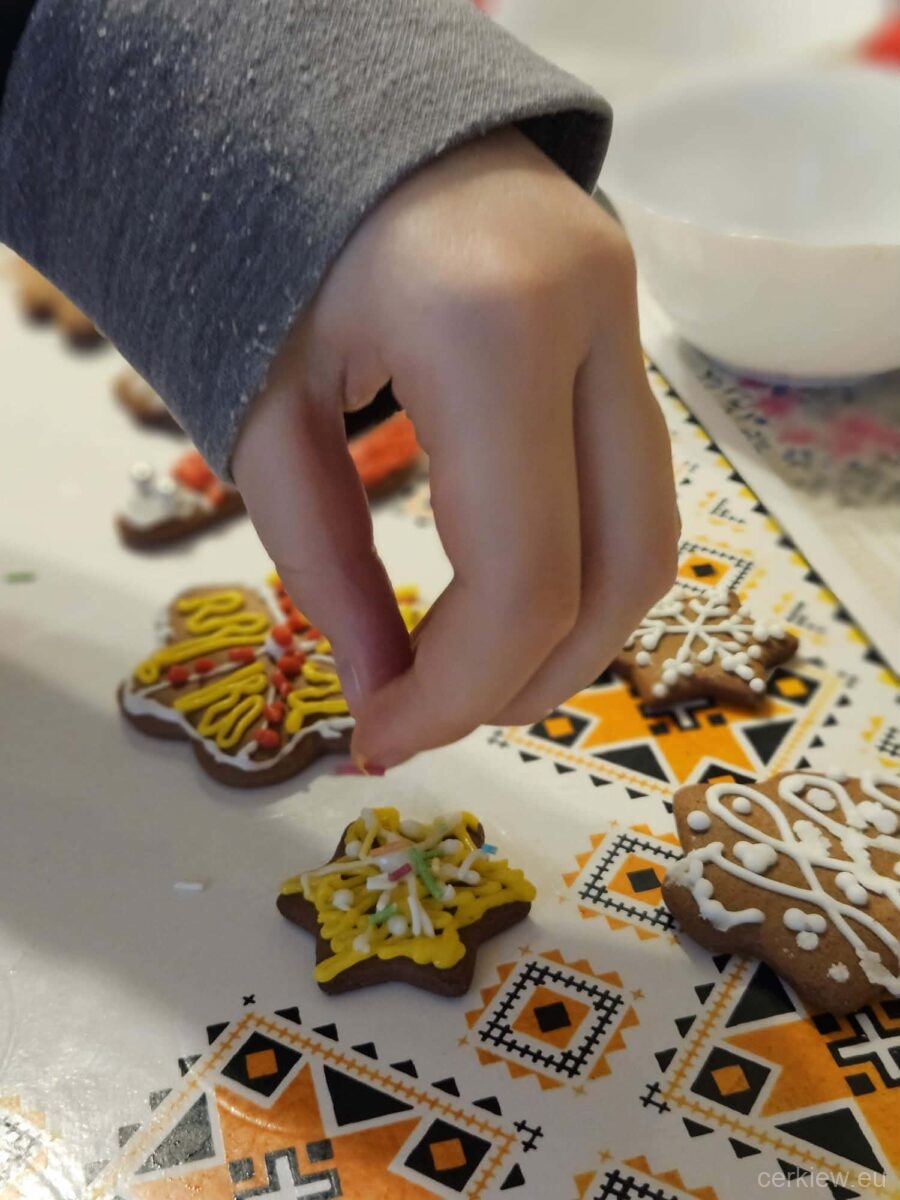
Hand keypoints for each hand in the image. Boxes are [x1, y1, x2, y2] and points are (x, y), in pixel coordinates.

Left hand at [232, 126, 677, 767]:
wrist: (339, 113)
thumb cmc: (271, 237)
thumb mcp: (266, 404)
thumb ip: (320, 559)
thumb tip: (379, 695)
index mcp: (490, 328)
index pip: (524, 572)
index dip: (461, 690)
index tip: (384, 736)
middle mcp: (595, 322)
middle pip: (625, 567)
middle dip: (534, 679)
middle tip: (435, 721)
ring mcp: (628, 322)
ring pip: (651, 537)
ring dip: (571, 634)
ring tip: (469, 673)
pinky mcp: (628, 336)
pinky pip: (631, 488)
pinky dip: (579, 567)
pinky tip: (502, 597)